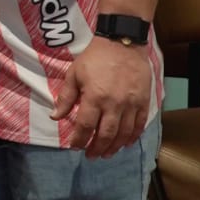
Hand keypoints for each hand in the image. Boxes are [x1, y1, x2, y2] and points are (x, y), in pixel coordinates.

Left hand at [50, 37, 153, 158]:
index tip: (74, 146)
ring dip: (114, 147)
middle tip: (91, 156)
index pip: (84, 126)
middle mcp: (114, 104)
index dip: (79, 139)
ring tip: (106, 154)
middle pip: (105, 134)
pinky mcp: (143, 102)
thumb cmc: (94, 58)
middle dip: (96, 148)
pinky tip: (125, 143)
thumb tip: (55, 116)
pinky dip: (132, 137)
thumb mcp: (74, 74)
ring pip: (123, 133)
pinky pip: (139, 125)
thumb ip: (65, 97)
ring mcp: (131, 104)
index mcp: (94, 97)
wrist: (122, 43)